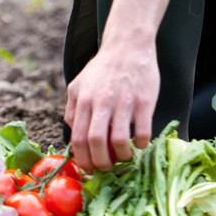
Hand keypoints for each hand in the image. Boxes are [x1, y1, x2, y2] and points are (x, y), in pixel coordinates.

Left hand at [64, 41, 159, 172]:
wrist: (127, 46)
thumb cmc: (103, 68)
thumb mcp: (79, 84)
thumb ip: (72, 108)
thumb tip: (72, 132)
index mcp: (83, 100)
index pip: (78, 138)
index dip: (83, 160)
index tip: (90, 169)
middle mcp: (101, 101)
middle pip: (96, 143)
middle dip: (101, 163)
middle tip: (107, 168)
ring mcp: (123, 102)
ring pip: (119, 141)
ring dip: (122, 156)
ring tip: (125, 156)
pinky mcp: (143, 102)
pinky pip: (142, 132)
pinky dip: (141, 144)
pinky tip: (140, 142)